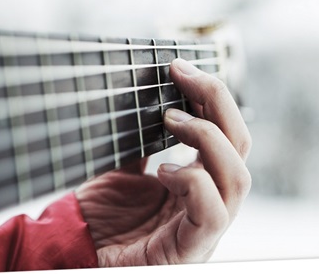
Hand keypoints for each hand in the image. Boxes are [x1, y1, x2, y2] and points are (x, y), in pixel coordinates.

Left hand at [75, 58, 251, 265]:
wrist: (79, 251)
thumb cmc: (102, 214)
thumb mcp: (123, 167)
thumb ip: (141, 142)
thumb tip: (143, 100)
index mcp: (198, 179)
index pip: (225, 133)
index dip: (210, 97)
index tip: (180, 67)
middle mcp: (210, 199)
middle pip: (239, 146)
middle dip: (216, 102)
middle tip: (183, 75)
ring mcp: (205, 225)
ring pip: (237, 176)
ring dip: (207, 138)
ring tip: (171, 119)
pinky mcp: (191, 248)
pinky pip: (212, 212)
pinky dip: (193, 182)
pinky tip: (164, 173)